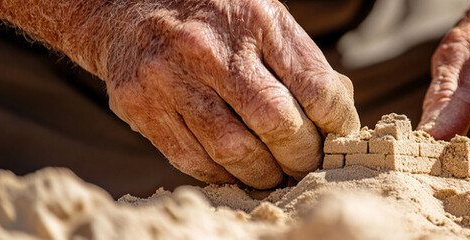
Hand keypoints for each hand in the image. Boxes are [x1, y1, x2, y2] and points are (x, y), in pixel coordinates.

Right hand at [102, 0, 358, 187]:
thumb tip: (339, 119)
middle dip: (302, 155)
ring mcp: (172, 77)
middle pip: (277, 124)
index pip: (317, 88)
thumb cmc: (216, 20)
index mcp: (257, 20)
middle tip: (307, 163)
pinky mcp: (142, 106)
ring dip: (265, 172)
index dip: (337, 124)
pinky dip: (224, 174)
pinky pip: (194, 160)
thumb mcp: (264, 20)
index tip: (338, 137)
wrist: (129, 7)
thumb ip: (302, 64)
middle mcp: (212, 47)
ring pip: (235, 150)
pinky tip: (238, 169)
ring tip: (276, 172)